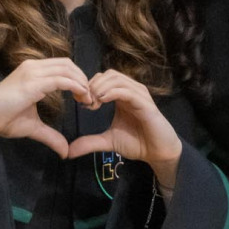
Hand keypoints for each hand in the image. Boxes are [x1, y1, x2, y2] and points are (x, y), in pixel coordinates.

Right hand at [0, 59, 90, 156]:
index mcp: (32, 71)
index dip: (76, 77)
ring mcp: (33, 72)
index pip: (62, 66)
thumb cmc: (5, 120)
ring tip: (87, 99)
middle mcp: (33, 67)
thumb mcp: (33, 127)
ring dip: (82, 82)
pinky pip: (62, 79)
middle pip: (67, 63)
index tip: (84, 95)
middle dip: (82, 77)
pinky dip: (76, 86)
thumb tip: (65, 152)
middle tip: (89, 97)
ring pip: (67, 69)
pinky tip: (81, 97)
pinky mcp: (33, 82)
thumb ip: (50, 136)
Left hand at [66, 70, 182, 190]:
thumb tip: (69, 151)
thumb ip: (90, 142)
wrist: (158, 153)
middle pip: (108, 74)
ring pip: (116, 78)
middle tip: (85, 102)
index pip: (102, 79)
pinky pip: (127, 91)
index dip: (88, 87)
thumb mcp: (108, 141)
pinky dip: (112, 92)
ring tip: (92, 102)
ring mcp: (139, 95)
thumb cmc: (137, 143)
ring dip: (100, 87)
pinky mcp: (145, 103)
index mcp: (121, 96)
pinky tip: (102, 101)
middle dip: (93, 85)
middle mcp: (131, 91)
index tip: (80, 102)